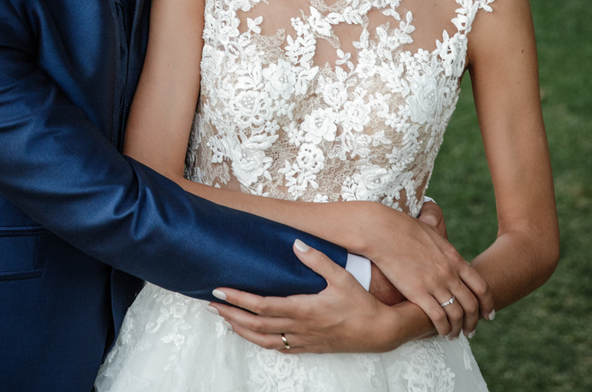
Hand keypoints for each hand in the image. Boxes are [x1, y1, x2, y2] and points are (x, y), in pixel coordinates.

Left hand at [208, 240, 434, 353]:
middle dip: (231, 314)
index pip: (262, 305)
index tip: (220, 291)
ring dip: (241, 330)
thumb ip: (318, 260)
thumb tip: (296, 243)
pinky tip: (252, 335)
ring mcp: (302, 340)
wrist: (380, 332)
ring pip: (263, 340)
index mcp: (303, 309)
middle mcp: (298, 328)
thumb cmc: (361, 303)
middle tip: (212, 304)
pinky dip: (259, 342)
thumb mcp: (342, 277)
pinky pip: (278, 348)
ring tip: (224, 319)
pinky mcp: (309, 347)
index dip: (238, 299)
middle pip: (255, 325)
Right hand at [356, 202, 492, 339]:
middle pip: (471, 305)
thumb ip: (442, 243)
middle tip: (471, 331)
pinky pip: (438, 317)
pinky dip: (443, 328)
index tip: (488, 315)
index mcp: (455, 258)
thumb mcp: (431, 232)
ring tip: (453, 335)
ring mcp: (435, 283)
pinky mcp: (418, 292)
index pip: (481, 287)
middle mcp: (449, 273)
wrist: (382, 230)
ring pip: (456, 314)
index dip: (487, 304)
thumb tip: (443, 244)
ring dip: (458, 329)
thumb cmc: (402, 228)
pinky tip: (440, 332)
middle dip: (474, 322)